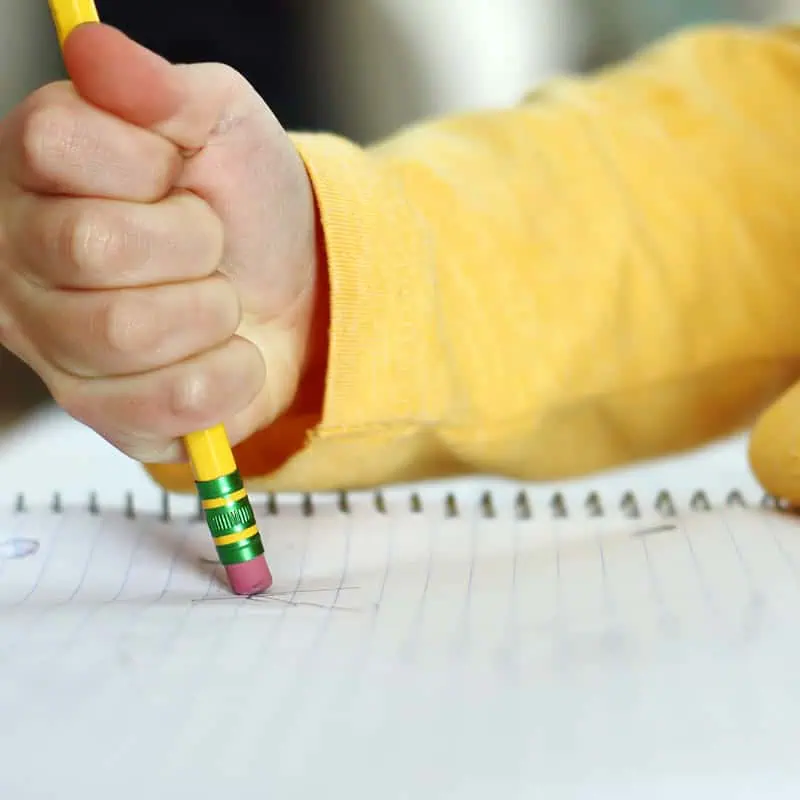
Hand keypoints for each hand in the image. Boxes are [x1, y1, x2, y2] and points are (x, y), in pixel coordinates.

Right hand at [0, 24, 322, 462]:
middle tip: (208, 243)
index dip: (145, 160)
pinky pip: (171, 402)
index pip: (54, 143)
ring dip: (212, 310)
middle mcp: (22, 259)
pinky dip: (230, 373)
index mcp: (40, 170)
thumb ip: (161, 89)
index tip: (179, 172)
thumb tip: (90, 46)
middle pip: (93, 245)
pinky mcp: (107, 415)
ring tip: (217, 299)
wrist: (297, 289)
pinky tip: (228, 354)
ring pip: (129, 331)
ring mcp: (56, 347)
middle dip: (193, 240)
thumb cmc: (247, 203)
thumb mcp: (221, 122)